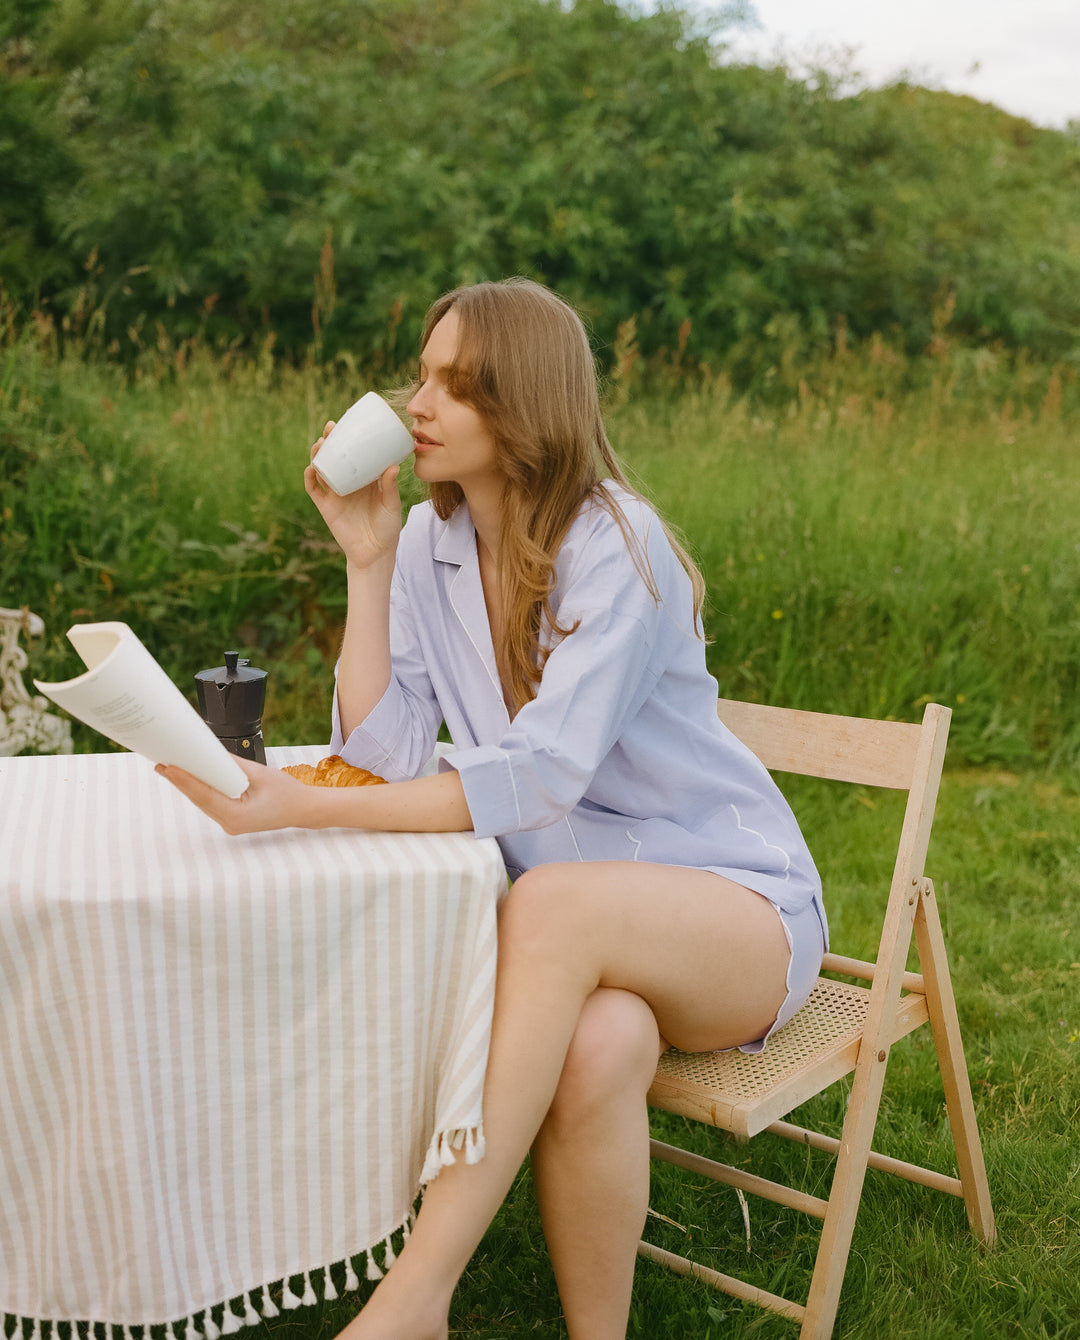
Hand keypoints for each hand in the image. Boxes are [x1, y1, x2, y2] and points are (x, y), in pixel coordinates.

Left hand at [155, 756, 315, 834]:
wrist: (304, 810)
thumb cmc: (288, 794)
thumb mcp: (261, 774)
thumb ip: (234, 766)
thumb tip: (211, 754)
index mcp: (237, 816)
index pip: (204, 796)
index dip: (184, 781)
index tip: (168, 768)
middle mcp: (230, 824)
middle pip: (199, 800)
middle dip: (181, 781)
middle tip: (162, 764)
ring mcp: (231, 823)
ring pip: (204, 802)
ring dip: (189, 786)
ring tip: (171, 769)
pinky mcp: (233, 819)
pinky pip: (212, 803)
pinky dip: (202, 790)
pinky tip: (192, 779)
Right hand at [305, 419, 402, 567]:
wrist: (375, 553)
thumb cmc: (387, 528)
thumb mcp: (391, 505)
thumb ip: (389, 487)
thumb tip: (392, 466)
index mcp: (364, 478)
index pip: (355, 453)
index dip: (349, 438)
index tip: (350, 422)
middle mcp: (348, 482)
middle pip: (335, 456)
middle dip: (330, 440)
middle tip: (331, 427)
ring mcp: (335, 493)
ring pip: (322, 469)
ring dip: (318, 455)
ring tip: (321, 443)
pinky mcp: (326, 507)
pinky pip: (314, 490)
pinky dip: (310, 478)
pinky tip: (311, 468)